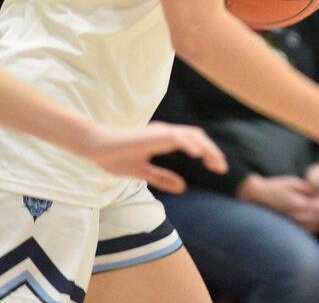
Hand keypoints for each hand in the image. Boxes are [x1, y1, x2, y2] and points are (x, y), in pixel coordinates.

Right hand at [83, 121, 227, 192]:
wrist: (95, 147)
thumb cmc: (115, 156)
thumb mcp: (142, 172)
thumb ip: (161, 178)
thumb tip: (183, 187)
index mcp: (162, 139)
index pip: (192, 141)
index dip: (207, 152)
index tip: (217, 168)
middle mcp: (164, 132)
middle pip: (196, 136)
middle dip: (212, 151)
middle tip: (222, 169)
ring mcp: (158, 132)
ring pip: (190, 135)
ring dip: (206, 148)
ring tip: (216, 164)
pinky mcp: (152, 135)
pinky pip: (175, 137)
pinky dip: (189, 144)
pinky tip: (197, 154)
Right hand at [238, 173, 318, 233]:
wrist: (258, 196)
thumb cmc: (275, 187)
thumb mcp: (292, 181)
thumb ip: (307, 188)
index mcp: (296, 203)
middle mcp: (296, 216)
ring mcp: (293, 224)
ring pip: (315, 226)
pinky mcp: (291, 227)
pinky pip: (308, 230)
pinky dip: (316, 226)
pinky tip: (318, 220)